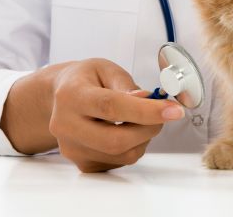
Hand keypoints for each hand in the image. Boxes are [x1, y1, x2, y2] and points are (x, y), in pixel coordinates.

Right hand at [49, 59, 184, 171]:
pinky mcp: (82, 163)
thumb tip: (147, 100)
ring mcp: (72, 148)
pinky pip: (118, 162)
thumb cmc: (85, 80)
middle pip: (115, 140)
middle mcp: (66, 125)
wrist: (58, 97)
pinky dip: (132, 148)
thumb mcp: (105, 69)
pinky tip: (126, 131)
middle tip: (163, 115)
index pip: (111, 107)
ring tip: (141, 120)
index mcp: (71, 95)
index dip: (146, 111)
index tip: (173, 110)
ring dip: (143, 139)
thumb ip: (127, 85)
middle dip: (149, 128)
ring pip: (121, 155)